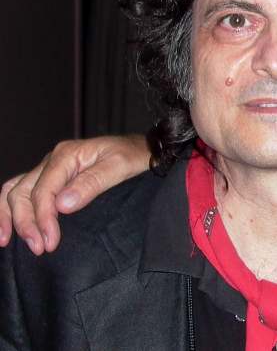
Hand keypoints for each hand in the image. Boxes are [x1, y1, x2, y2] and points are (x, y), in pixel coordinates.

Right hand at [0, 135, 149, 254]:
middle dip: (25, 222)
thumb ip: (92, 183)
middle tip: (38, 248)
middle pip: (22, 192)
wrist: (142, 150)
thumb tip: (61, 205)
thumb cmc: (132, 156)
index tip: (49, 242)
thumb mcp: (119, 167)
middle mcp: (52, 160)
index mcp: (67, 155)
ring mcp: (49, 169)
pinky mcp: (50, 178)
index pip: (43, 190)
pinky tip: (8, 229)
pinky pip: (21, 191)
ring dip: (10, 217)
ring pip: (14, 191)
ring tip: (8, 242)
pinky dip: (9, 209)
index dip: (42, 218)